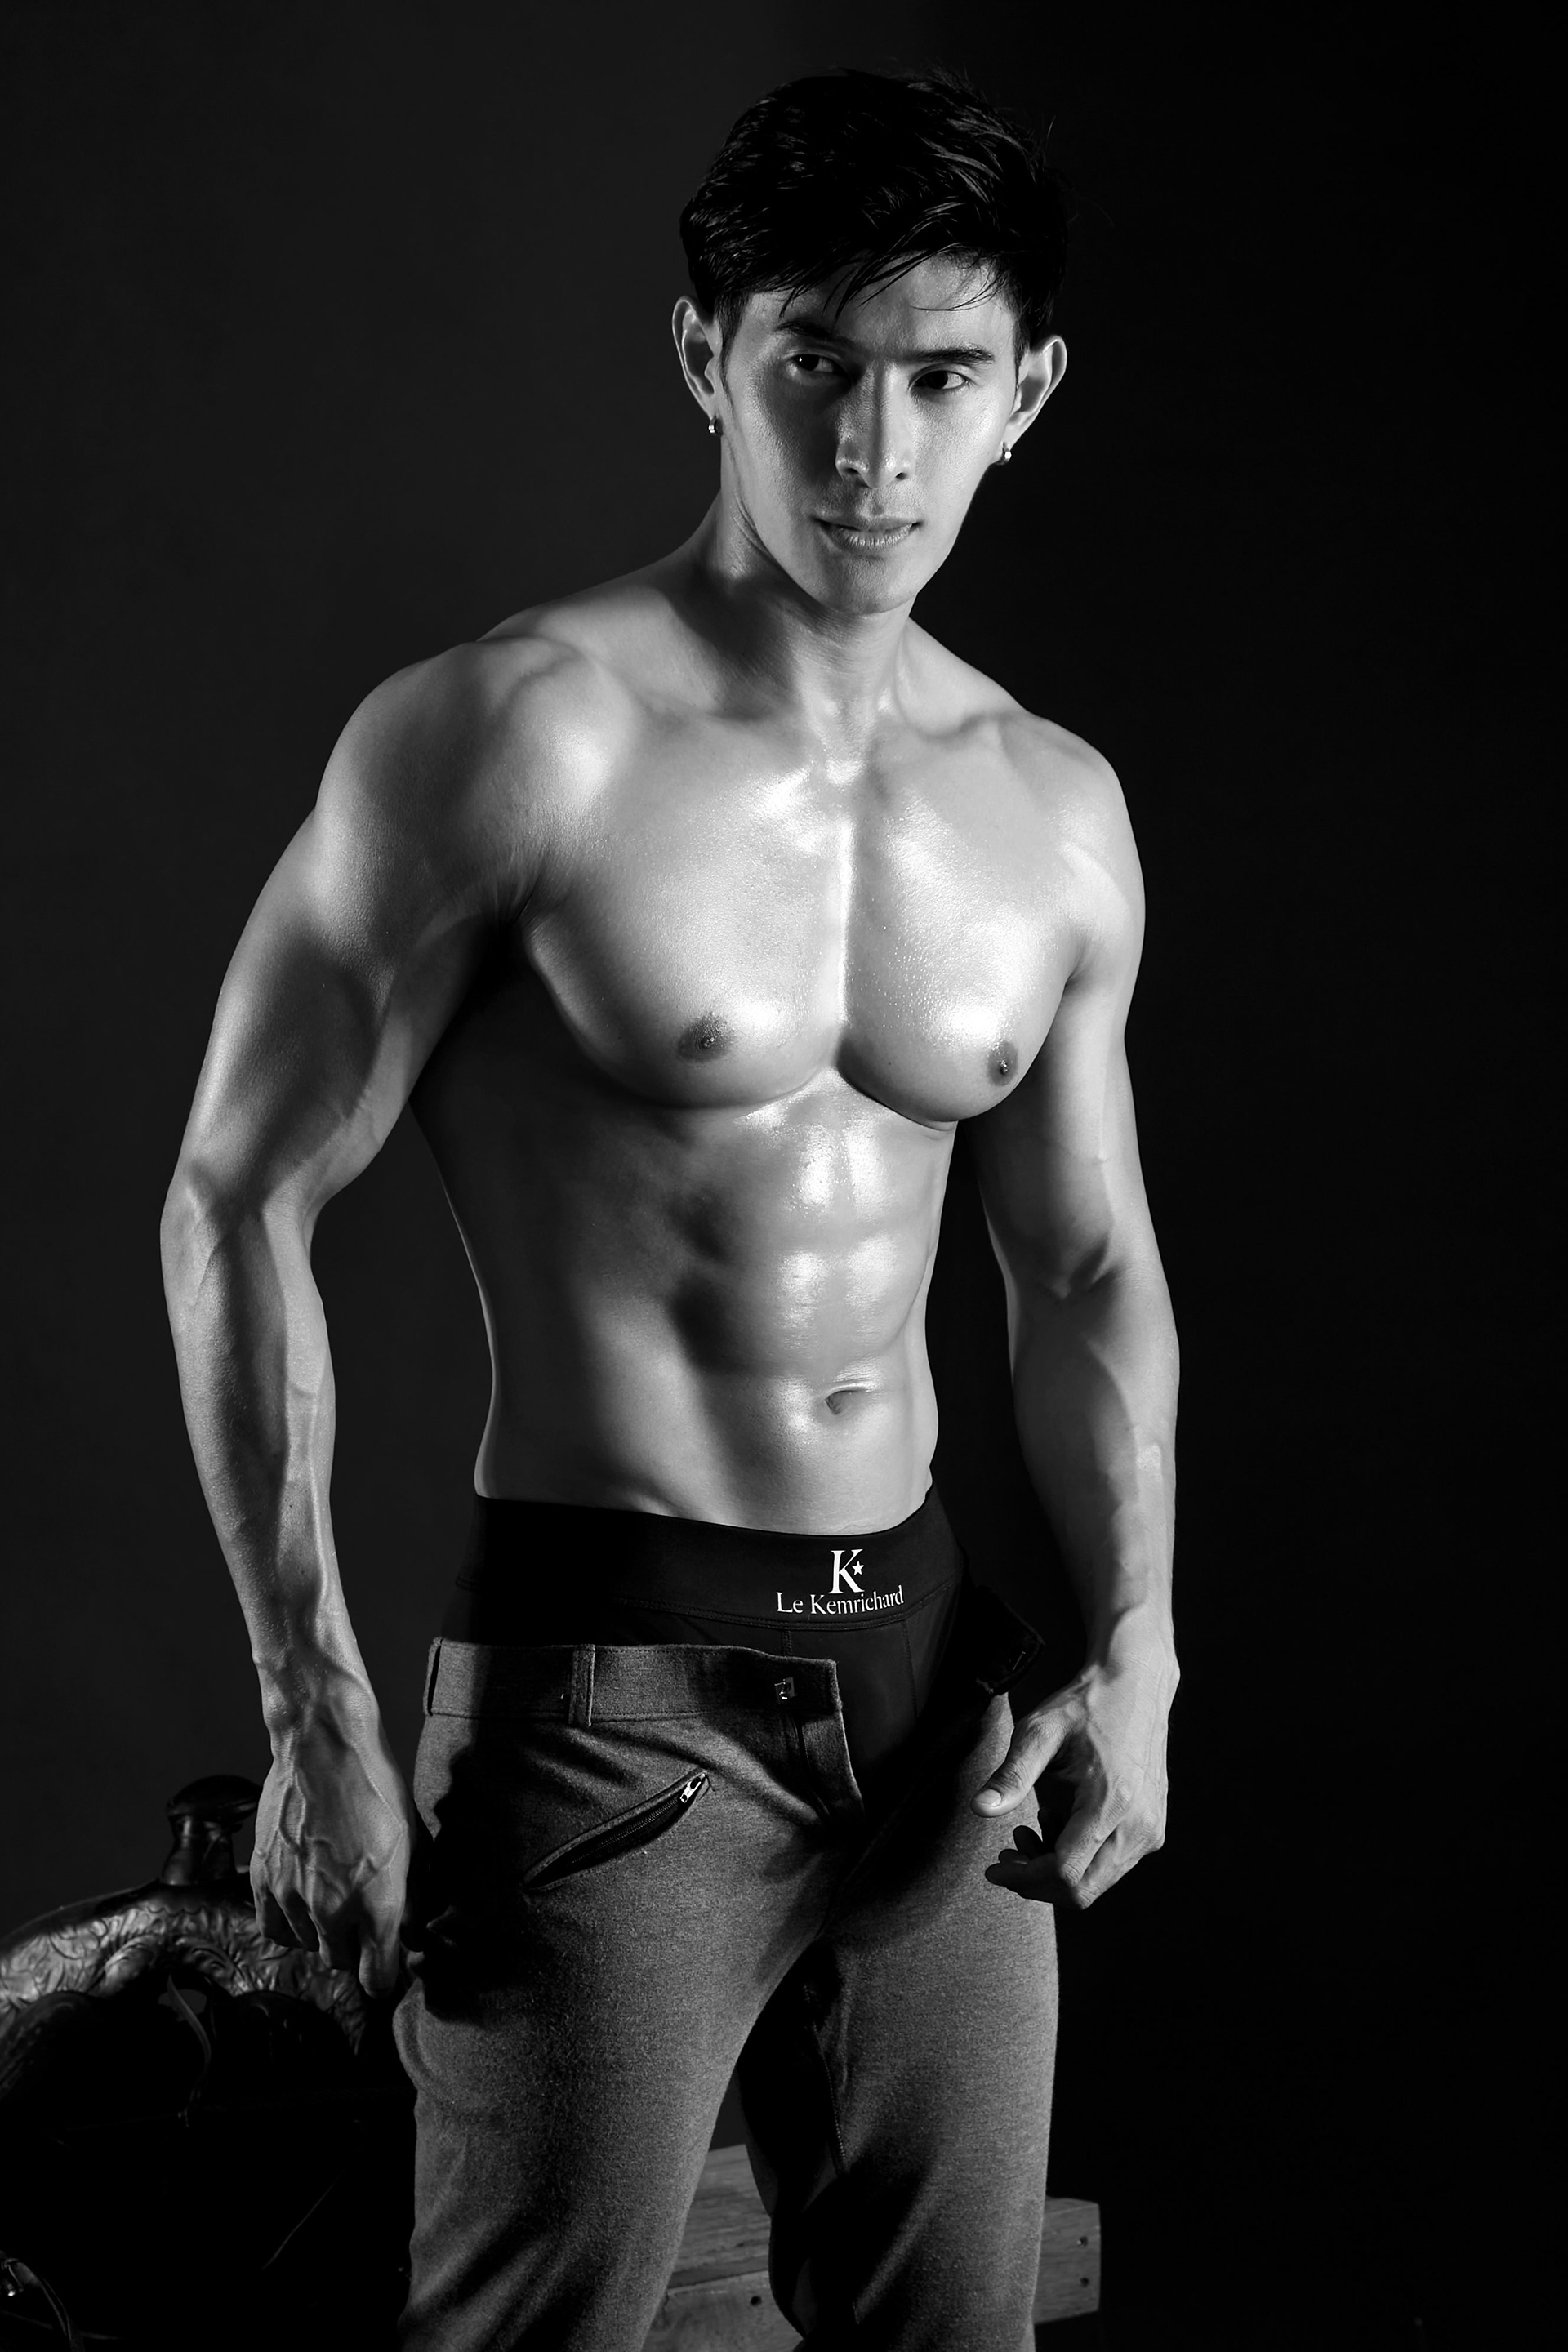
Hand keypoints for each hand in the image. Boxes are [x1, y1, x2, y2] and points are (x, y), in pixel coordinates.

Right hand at [252, 1708, 412, 1995]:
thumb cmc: (374, 1786)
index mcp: (378, 1904)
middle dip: (356, 1948)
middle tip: (363, 1920)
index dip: (385, 1975)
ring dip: (324, 1933)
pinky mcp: (265, 1881)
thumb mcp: (411, 1841)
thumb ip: (412, 1895)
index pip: (378, 1978)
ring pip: (309, 1946)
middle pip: (342, 1962)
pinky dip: (290, 1926)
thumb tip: (412, 1930)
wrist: (324, 1747)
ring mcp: (295, 1898)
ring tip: (335, 1900)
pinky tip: (303, 1908)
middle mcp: (334, 1910)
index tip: (386, 1963)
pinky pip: (274, 1929)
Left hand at [972, 1645, 1174, 1908]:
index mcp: (1111, 1803)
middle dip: (1038, 1882)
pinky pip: (1112, 1865)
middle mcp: (1139, 1825)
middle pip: (1083, 1891)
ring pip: (1097, 1882)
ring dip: (1057, 1871)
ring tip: (1029, 1830)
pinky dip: (1079, 1858)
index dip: (1024, 1880)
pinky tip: (1058, 1824)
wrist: (1135, 1685)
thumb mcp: (1040, 1732)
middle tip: (1008, 1854)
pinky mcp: (1154, 1827)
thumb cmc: (1086, 1706)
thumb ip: (1012, 1775)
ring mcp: (1151, 1830)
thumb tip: (979, 1809)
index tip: (994, 1869)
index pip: (1065, 1873)